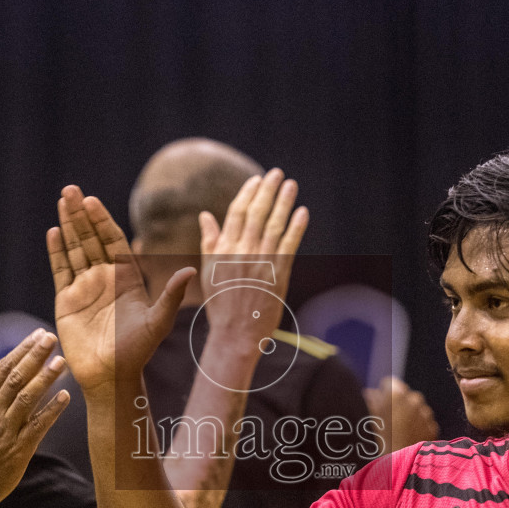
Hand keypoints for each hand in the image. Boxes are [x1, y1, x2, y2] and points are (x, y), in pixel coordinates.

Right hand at [0, 331, 70, 507]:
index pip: (3, 368)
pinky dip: (52, 410)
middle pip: (17, 377)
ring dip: (46, 378)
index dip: (22, 349)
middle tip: (52, 337)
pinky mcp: (18, 449)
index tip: (38, 335)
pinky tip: (66, 396)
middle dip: (36, 355)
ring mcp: (5, 430)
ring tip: (62, 362)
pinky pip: (37, 426)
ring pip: (27, 397)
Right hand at [48, 186, 193, 393]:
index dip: (102, 221)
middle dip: (82, 215)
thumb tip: (190, 271)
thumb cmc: (138, 351)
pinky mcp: (67, 300)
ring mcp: (85, 287)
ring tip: (63, 200)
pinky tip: (53, 231)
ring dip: (68, 225)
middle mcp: (105, 278)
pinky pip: (61, 270)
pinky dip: (56, 251)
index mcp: (126, 278)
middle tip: (72, 190)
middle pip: (91, 238)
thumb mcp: (158, 322)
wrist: (111, 376)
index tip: (93, 201)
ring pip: (75, 249)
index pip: (112, 241)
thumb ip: (172, 296)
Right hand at [198, 169, 307, 348]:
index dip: (248, 194)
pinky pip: (289, 245)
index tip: (256, 180)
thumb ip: (209, 242)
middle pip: (256, 213)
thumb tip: (205, 215)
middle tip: (277, 173)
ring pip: (274, 225)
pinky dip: (297, 227)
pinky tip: (302, 211)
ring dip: (284, 202)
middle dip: (267, 190)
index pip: (236, 213)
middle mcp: (241, 252)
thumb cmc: (221, 304)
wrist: (235, 334)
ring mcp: (261, 262)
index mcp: (223, 250)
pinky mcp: (278, 274)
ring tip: (291, 185)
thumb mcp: (209, 271)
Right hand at [365, 377, 437, 453]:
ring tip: (398, 432)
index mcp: (396, 394)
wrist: (395, 468)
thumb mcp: (367, 418)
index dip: (383, 393)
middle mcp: (414, 400)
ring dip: (409, 415)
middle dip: (398, 404)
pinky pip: (424, 422)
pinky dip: (418, 427)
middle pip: (405, 395)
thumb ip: (369, 399)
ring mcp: (425, 414)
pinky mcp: (432, 428)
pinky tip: (408, 438)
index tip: (379, 404)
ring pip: (416, 408)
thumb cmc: (376, 441)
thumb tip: (371, 393)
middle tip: (388, 420)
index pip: (390, 383)